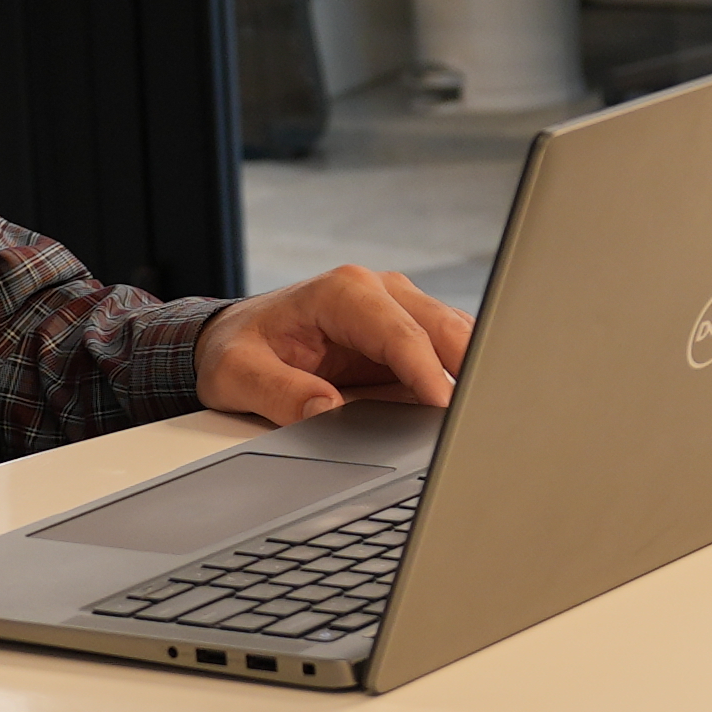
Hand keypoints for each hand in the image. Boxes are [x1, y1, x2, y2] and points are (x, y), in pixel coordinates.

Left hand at [203, 265, 472, 424]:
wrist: (231, 338)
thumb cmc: (236, 349)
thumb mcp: (238, 375)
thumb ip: (281, 393)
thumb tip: (329, 412)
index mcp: (343, 292)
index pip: (403, 334)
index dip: (430, 375)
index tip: (445, 412)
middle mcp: (380, 290)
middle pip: (446, 329)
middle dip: (469, 371)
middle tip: (480, 421)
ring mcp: (400, 308)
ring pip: (456, 338)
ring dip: (471, 375)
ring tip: (480, 419)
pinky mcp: (408, 332)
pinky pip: (447, 352)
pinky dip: (461, 377)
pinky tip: (466, 410)